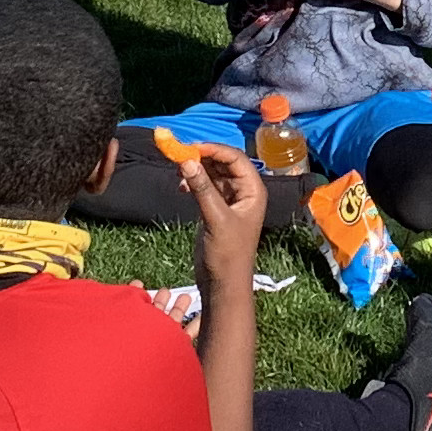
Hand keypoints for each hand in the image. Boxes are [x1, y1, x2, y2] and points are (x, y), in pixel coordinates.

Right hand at [180, 141, 265, 287]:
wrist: (223, 283)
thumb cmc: (228, 254)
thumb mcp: (215, 218)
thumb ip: (202, 189)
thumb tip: (187, 161)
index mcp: (253, 191)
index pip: (235, 159)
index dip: (214, 150)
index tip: (191, 147)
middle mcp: (244, 192)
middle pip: (223, 163)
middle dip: (203, 157)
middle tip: (180, 155)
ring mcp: (230, 200)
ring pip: (213, 174)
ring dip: (196, 170)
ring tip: (178, 172)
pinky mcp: (216, 209)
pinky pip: (205, 187)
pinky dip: (194, 183)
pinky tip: (181, 186)